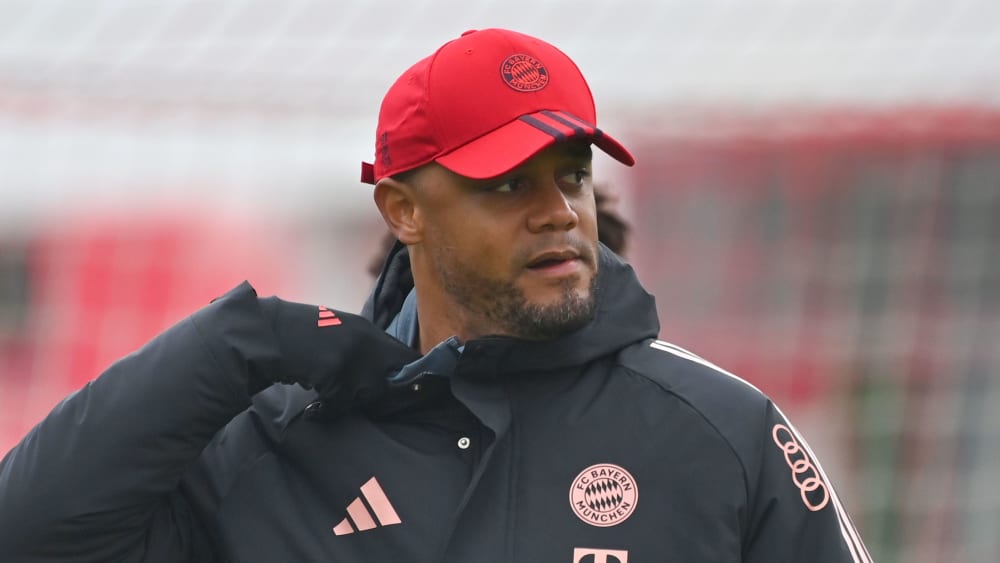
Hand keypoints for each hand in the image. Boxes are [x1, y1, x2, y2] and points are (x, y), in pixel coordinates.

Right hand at [255, 296, 420, 417]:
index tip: (410, 390)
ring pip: (369, 393)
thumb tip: (386, 378)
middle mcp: (366, 341)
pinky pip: (340, 403)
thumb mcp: (340, 332)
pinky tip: (314, 408)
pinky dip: (327, 411)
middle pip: (396, 377)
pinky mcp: (334, 372)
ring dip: (352, 402)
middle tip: (374, 403)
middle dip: (391, 393)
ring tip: (331, 400)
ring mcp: (352, 356)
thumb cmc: (301, 334)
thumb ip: (364, 349)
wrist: (267, 331)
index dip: (409, 375)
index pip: (406, 355)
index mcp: (369, 330)